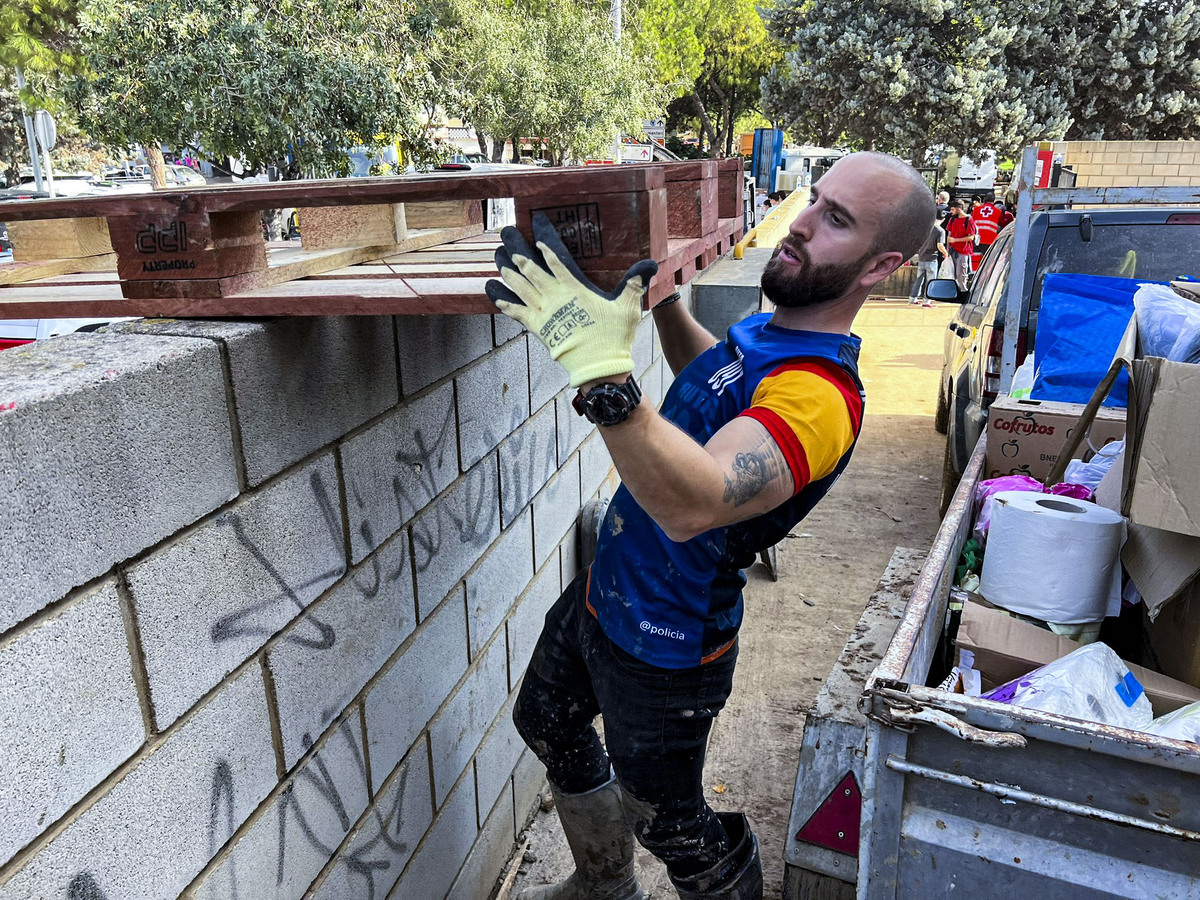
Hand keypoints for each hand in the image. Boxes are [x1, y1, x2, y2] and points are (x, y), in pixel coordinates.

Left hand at [485, 212, 657, 387]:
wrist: (597, 366)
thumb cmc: (613, 336)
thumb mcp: (627, 306)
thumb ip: (635, 282)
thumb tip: (652, 264)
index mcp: (574, 287)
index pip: (555, 256)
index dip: (545, 237)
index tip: (535, 222)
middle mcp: (553, 296)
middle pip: (529, 266)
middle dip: (516, 247)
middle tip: (506, 232)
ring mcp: (542, 312)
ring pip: (518, 285)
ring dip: (506, 268)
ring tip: (497, 254)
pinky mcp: (536, 327)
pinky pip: (514, 310)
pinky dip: (501, 299)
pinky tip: (490, 288)